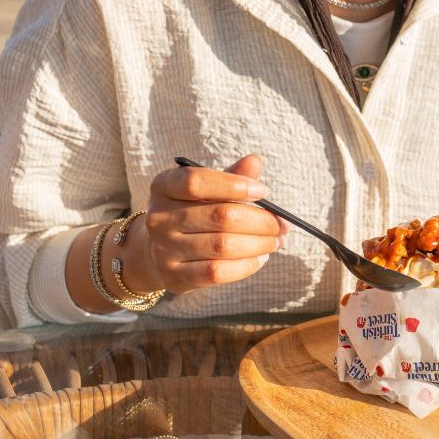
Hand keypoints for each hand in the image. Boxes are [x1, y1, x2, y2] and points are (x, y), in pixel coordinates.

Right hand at [122, 156, 287, 295]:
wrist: (156, 251)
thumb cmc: (190, 211)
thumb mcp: (205, 189)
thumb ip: (230, 176)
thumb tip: (255, 162)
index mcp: (163, 186)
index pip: (197, 182)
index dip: (233, 185)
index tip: (262, 191)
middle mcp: (158, 217)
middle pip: (218, 216)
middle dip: (259, 220)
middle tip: (281, 224)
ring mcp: (163, 250)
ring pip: (222, 246)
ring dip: (258, 244)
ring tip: (275, 241)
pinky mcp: (174, 277)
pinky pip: (217, 272)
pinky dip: (246, 265)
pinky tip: (260, 257)